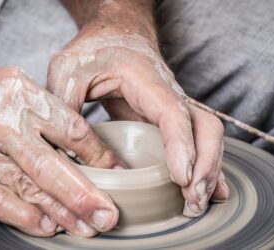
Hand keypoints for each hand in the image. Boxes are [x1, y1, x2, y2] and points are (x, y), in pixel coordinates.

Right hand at [0, 58, 121, 236]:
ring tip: (85, 227)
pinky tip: (46, 226)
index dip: (98, 155)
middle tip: (108, 215)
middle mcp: (2, 124)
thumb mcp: (7, 82)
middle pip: (53, 166)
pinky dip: (24, 216)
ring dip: (61, 212)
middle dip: (85, 195)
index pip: (71, 129)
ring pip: (29, 188)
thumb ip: (40, 108)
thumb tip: (75, 137)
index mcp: (21, 95)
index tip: (116, 171)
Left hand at [47, 1, 228, 216]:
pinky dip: (203, 164)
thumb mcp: (68, 70)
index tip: (181, 178)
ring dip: (208, 170)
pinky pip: (194, 139)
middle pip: (204, 127)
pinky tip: (203, 188)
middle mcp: (168, 92)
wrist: (113, 33)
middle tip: (192, 200)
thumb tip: (65, 151)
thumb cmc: (93, 48)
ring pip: (206, 135)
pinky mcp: (166, 118)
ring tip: (196, 203)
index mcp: (145, 79)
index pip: (173, 113)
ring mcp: (171, 105)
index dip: (181, 146)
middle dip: (206, 165)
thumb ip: (65, 105)